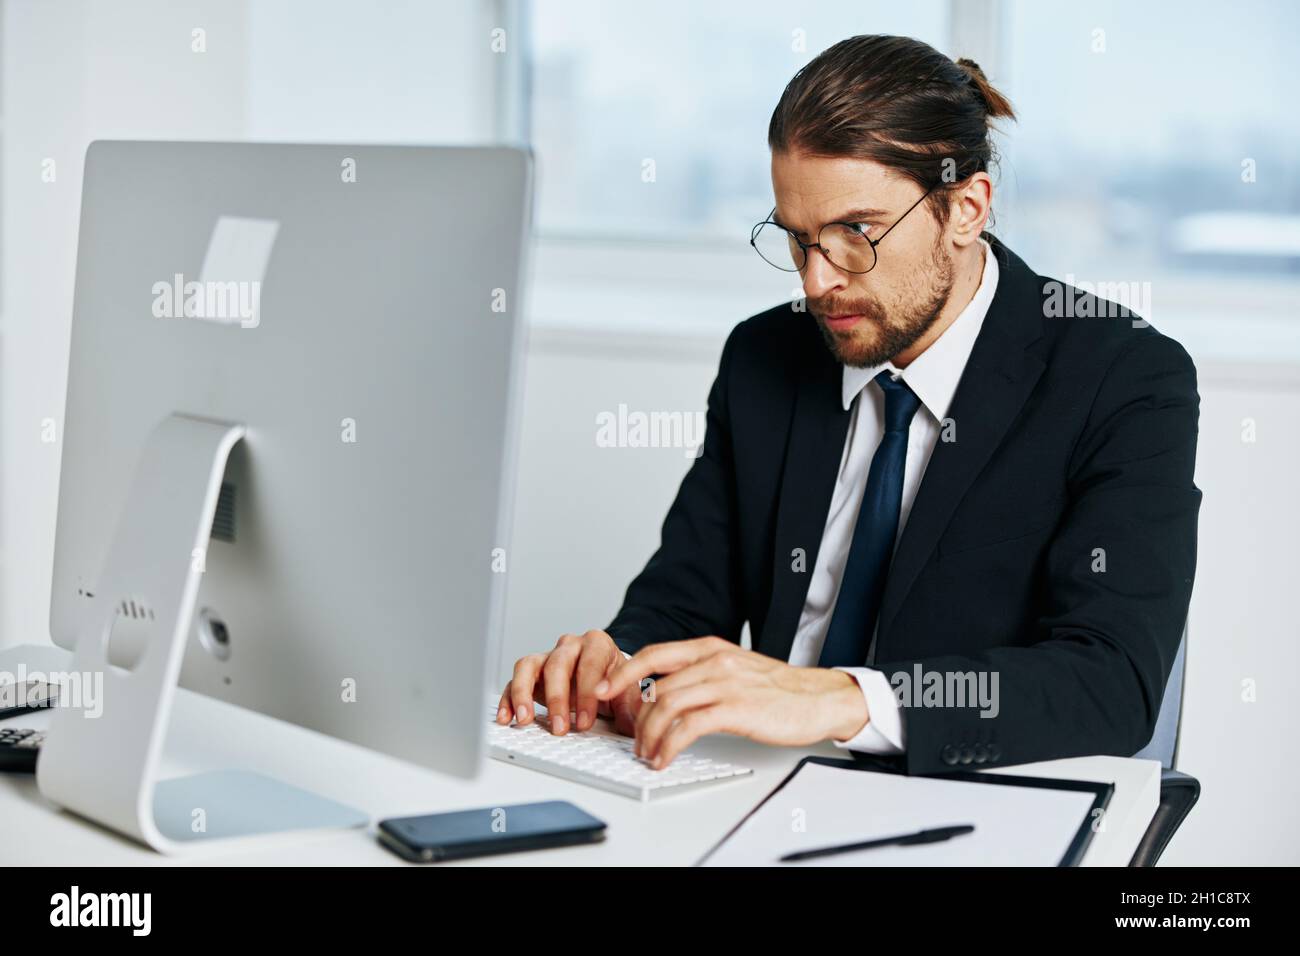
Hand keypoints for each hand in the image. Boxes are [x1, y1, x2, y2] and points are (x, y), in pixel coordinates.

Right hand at [497, 630, 642, 735]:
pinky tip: (506, 718)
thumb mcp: (628, 692)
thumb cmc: (615, 682)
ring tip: (525, 719)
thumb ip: (632, 706)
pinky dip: (508, 699)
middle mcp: (570, 646)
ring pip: (528, 666)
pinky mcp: (531, 672)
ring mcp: (547, 656)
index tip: (585, 723)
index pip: (590, 664)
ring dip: (524, 694)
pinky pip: (513, 680)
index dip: (587, 693)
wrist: (604, 676)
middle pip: (558, 665)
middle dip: (557, 699)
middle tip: (559, 729)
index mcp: (597, 644)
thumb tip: (636, 725)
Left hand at [595, 637, 868, 767]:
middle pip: (655, 686)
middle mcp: (714, 661)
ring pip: (667, 707)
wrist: (819, 698)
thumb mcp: (734, 668)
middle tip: (632, 739)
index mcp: (710, 648)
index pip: (654, 654)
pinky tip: (665, 758)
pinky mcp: (735, 709)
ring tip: (647, 753)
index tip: (603, 689)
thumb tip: (663, 691)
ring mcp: (724, 683)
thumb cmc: (778, 688)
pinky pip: (688, 728)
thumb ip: (700, 673)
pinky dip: (669, 745)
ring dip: (649, 735)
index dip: (624, 672)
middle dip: (636, 717)